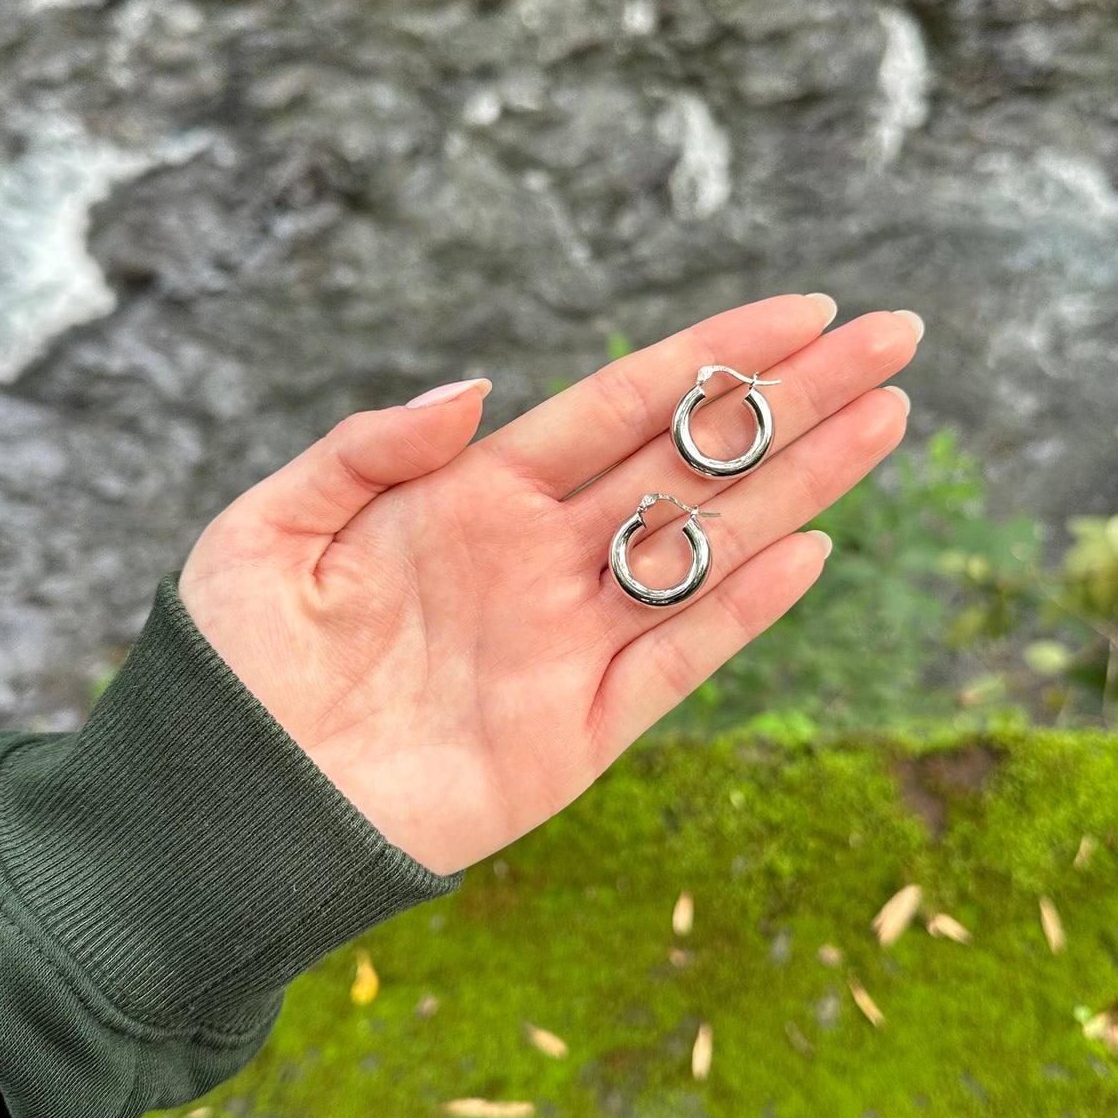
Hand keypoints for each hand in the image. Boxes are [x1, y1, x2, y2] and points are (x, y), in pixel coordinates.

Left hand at [179, 295, 918, 873]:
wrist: (224, 808)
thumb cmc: (230, 664)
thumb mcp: (270, 526)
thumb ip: (368, 448)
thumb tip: (475, 387)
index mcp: (476, 495)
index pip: (622, 403)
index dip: (714, 354)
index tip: (804, 309)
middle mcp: (543, 557)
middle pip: (694, 460)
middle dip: (796, 398)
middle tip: (893, 338)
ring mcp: (571, 641)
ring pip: (711, 545)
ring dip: (801, 483)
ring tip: (890, 417)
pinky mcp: (580, 732)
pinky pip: (678, 659)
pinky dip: (742, 611)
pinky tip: (811, 552)